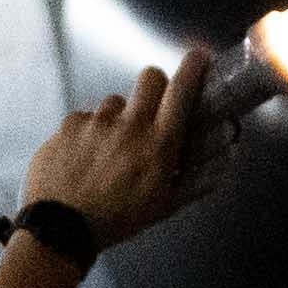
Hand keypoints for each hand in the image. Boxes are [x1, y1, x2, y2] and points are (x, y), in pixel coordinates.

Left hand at [20, 61, 228, 247]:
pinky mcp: (69, 124)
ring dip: (118, 118)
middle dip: (156, 86)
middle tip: (152, 109)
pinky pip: (86, 118)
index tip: (198, 58)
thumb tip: (226, 159)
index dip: (193, 68)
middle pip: (150, 77)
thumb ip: (198, 180)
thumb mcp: (165, 206)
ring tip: (109, 150)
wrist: (60, 229)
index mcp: (159, 144)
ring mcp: (96, 122)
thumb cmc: (118, 220)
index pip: (182, 90)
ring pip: (116, 102)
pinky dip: (88, 133)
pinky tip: (83, 158)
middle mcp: (129, 125)